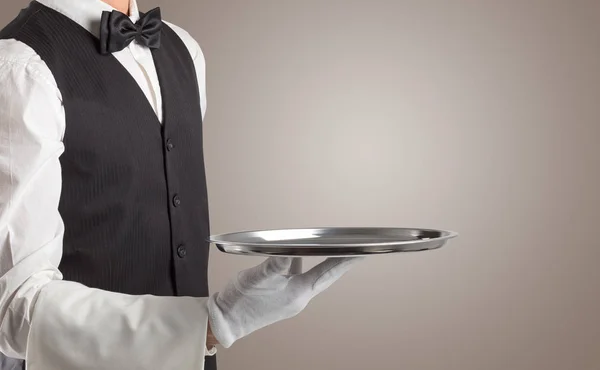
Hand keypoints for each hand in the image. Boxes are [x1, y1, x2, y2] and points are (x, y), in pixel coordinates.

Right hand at [207, 256, 361, 347]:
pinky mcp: (281, 297)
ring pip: (309, 274)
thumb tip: (290, 251)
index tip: (362, 252)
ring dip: (317, 261)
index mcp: (299, 293)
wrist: (224, 321)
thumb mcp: (258, 277)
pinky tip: (292, 255)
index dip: (345, 261)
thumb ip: (276, 263)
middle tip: (355, 249)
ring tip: (328, 248)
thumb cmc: (240, 302)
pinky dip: (298, 264)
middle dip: (339, 261)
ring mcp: (290, 298)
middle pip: (324, 275)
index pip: (327, 273)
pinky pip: (296, 276)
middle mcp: (298, 297)